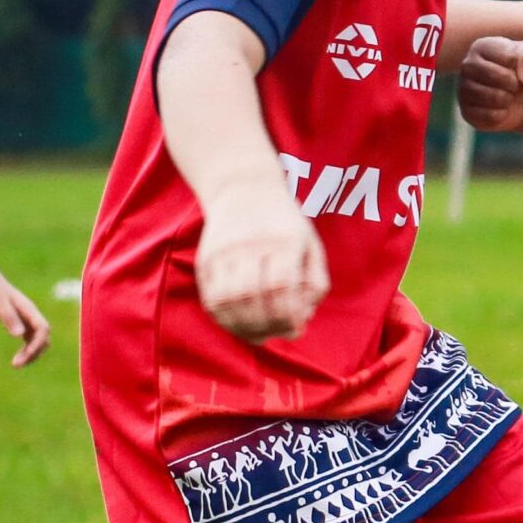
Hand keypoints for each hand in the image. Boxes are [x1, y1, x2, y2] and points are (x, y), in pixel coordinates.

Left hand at [0, 271, 50, 365]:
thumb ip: (8, 317)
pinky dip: (26, 351)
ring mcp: (28, 320)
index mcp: (29, 310)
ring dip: (31, 354)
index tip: (25, 355)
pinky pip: (30, 340)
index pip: (43, 329)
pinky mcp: (21, 323)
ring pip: (38, 341)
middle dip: (34, 353)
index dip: (37, 344)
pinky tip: (16, 358)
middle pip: (44, 338)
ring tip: (16, 365)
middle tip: (17, 364)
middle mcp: (32, 316)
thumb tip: (19, 335)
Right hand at [195, 179, 328, 341]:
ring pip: (227, 301)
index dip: (288, 314)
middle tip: (281, 333)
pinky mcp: (206, 261)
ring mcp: (224, 253)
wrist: (243, 187)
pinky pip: (211, 299)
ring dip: (244, 328)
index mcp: (282, 241)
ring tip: (261, 335)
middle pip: (252, 296)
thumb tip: (304, 317)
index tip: (297, 328)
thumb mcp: (311, 244)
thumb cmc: (284, 224)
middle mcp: (250, 246)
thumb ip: (316, 281)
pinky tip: (241, 326)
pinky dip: (225, 320)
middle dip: (268, 325)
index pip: (280, 285)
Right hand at [458, 36, 522, 132]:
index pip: (509, 57)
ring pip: (494, 98)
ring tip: (506, 95)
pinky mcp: (466, 112)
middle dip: (514, 84)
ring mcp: (463, 89)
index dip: (521, 66)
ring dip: (508, 99)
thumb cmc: (520, 71)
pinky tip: (500, 109)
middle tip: (513, 84)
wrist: (517, 97)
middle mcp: (467, 65)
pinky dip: (502, 114)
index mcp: (481, 47)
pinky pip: (491, 116)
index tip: (517, 67)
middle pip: (497, 76)